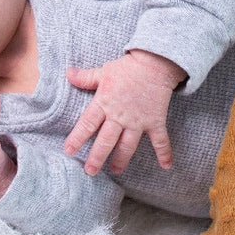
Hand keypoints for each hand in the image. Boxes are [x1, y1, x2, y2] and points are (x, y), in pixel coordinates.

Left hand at [63, 50, 185, 175]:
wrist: (155, 63)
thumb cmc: (128, 67)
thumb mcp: (103, 71)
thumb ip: (85, 77)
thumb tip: (67, 73)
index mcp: (104, 103)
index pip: (87, 124)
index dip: (77, 138)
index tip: (68, 151)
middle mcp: (120, 116)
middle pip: (105, 141)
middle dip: (97, 158)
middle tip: (90, 172)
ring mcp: (138, 121)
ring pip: (127, 146)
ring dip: (121, 160)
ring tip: (115, 170)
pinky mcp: (155, 121)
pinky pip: (160, 140)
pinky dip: (164, 153)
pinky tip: (166, 165)